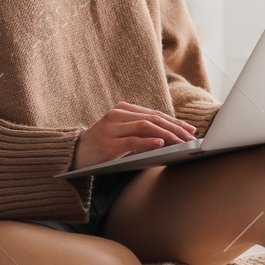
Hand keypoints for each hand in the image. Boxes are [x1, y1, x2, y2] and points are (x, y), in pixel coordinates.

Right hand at [70, 102, 196, 170]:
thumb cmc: (101, 145)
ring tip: (181, 141)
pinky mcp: (107, 143)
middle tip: (191, 137)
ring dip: (167, 134)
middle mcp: (117, 115)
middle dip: (175, 128)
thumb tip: (169, 137)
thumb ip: (140, 131)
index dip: (174, 121)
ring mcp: (111, 128)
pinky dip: (148, 141)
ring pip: (145, 127)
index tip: (190, 129)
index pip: (155, 114)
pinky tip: (161, 143)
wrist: (72, 154)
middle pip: (153, 119)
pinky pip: (132, 141)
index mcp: (123, 110)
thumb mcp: (121, 133)